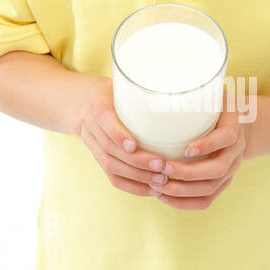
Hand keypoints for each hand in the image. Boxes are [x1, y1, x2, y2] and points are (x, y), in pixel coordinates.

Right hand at [76, 77, 176, 197]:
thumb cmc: (117, 89)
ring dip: (137, 176)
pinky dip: (133, 186)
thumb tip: (185, 88)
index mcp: (97, 100)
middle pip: (109, 148)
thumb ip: (146, 85)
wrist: (85, 101)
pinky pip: (112, 177)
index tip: (134, 144)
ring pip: (110, 166)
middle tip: (161, 165)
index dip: (117, 133)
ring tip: (161, 180)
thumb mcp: (125, 80)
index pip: (102, 117)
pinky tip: (152, 189)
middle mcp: (90, 123)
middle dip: (136, 161)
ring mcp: (91, 142)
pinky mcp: (98, 158)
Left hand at [149, 86, 253, 210]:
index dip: (207, 145)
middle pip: (218, 169)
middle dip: (187, 172)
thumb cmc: (215, 105)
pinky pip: (206, 200)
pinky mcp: (221, 183)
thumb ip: (191, 91)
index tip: (186, 147)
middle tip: (161, 168)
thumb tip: (152, 85)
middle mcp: (236, 151)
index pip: (227, 138)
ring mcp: (230, 169)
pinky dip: (184, 203)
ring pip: (210, 188)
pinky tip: (163, 198)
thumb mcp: (210, 92)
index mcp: (234, 126)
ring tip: (158, 185)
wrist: (240, 123)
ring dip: (182, 190)